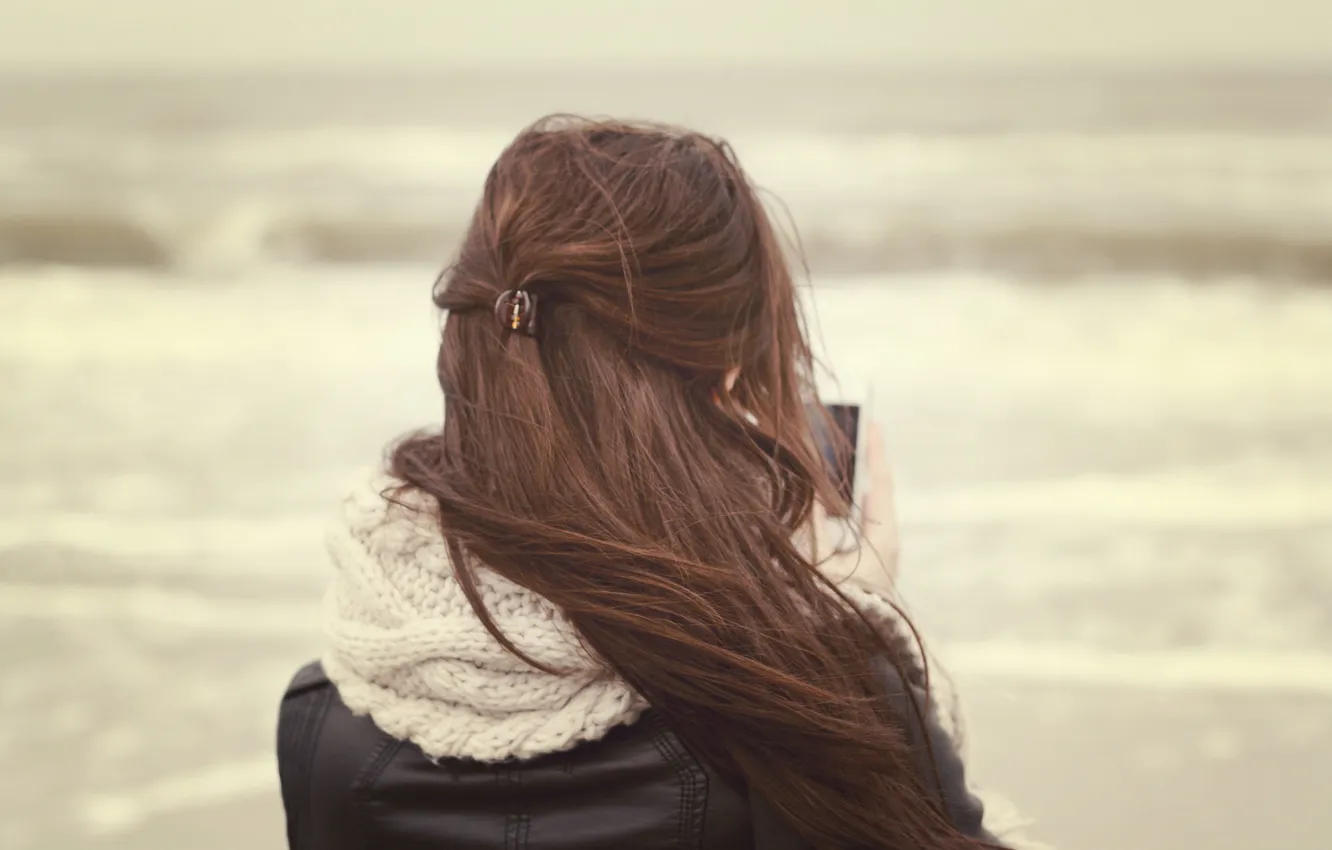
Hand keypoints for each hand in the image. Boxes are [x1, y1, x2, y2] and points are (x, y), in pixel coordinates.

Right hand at [809, 421, 898, 592]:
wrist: (846, 657)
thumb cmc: (834, 609)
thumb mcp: (817, 561)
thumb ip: (810, 523)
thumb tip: (808, 487)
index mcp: (882, 541)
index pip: (879, 485)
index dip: (874, 453)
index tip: (873, 424)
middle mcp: (885, 548)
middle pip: (875, 496)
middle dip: (862, 467)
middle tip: (852, 438)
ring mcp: (877, 561)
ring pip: (865, 513)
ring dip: (849, 490)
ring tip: (833, 464)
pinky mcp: (866, 572)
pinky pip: (855, 531)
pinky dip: (841, 512)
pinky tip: (823, 505)